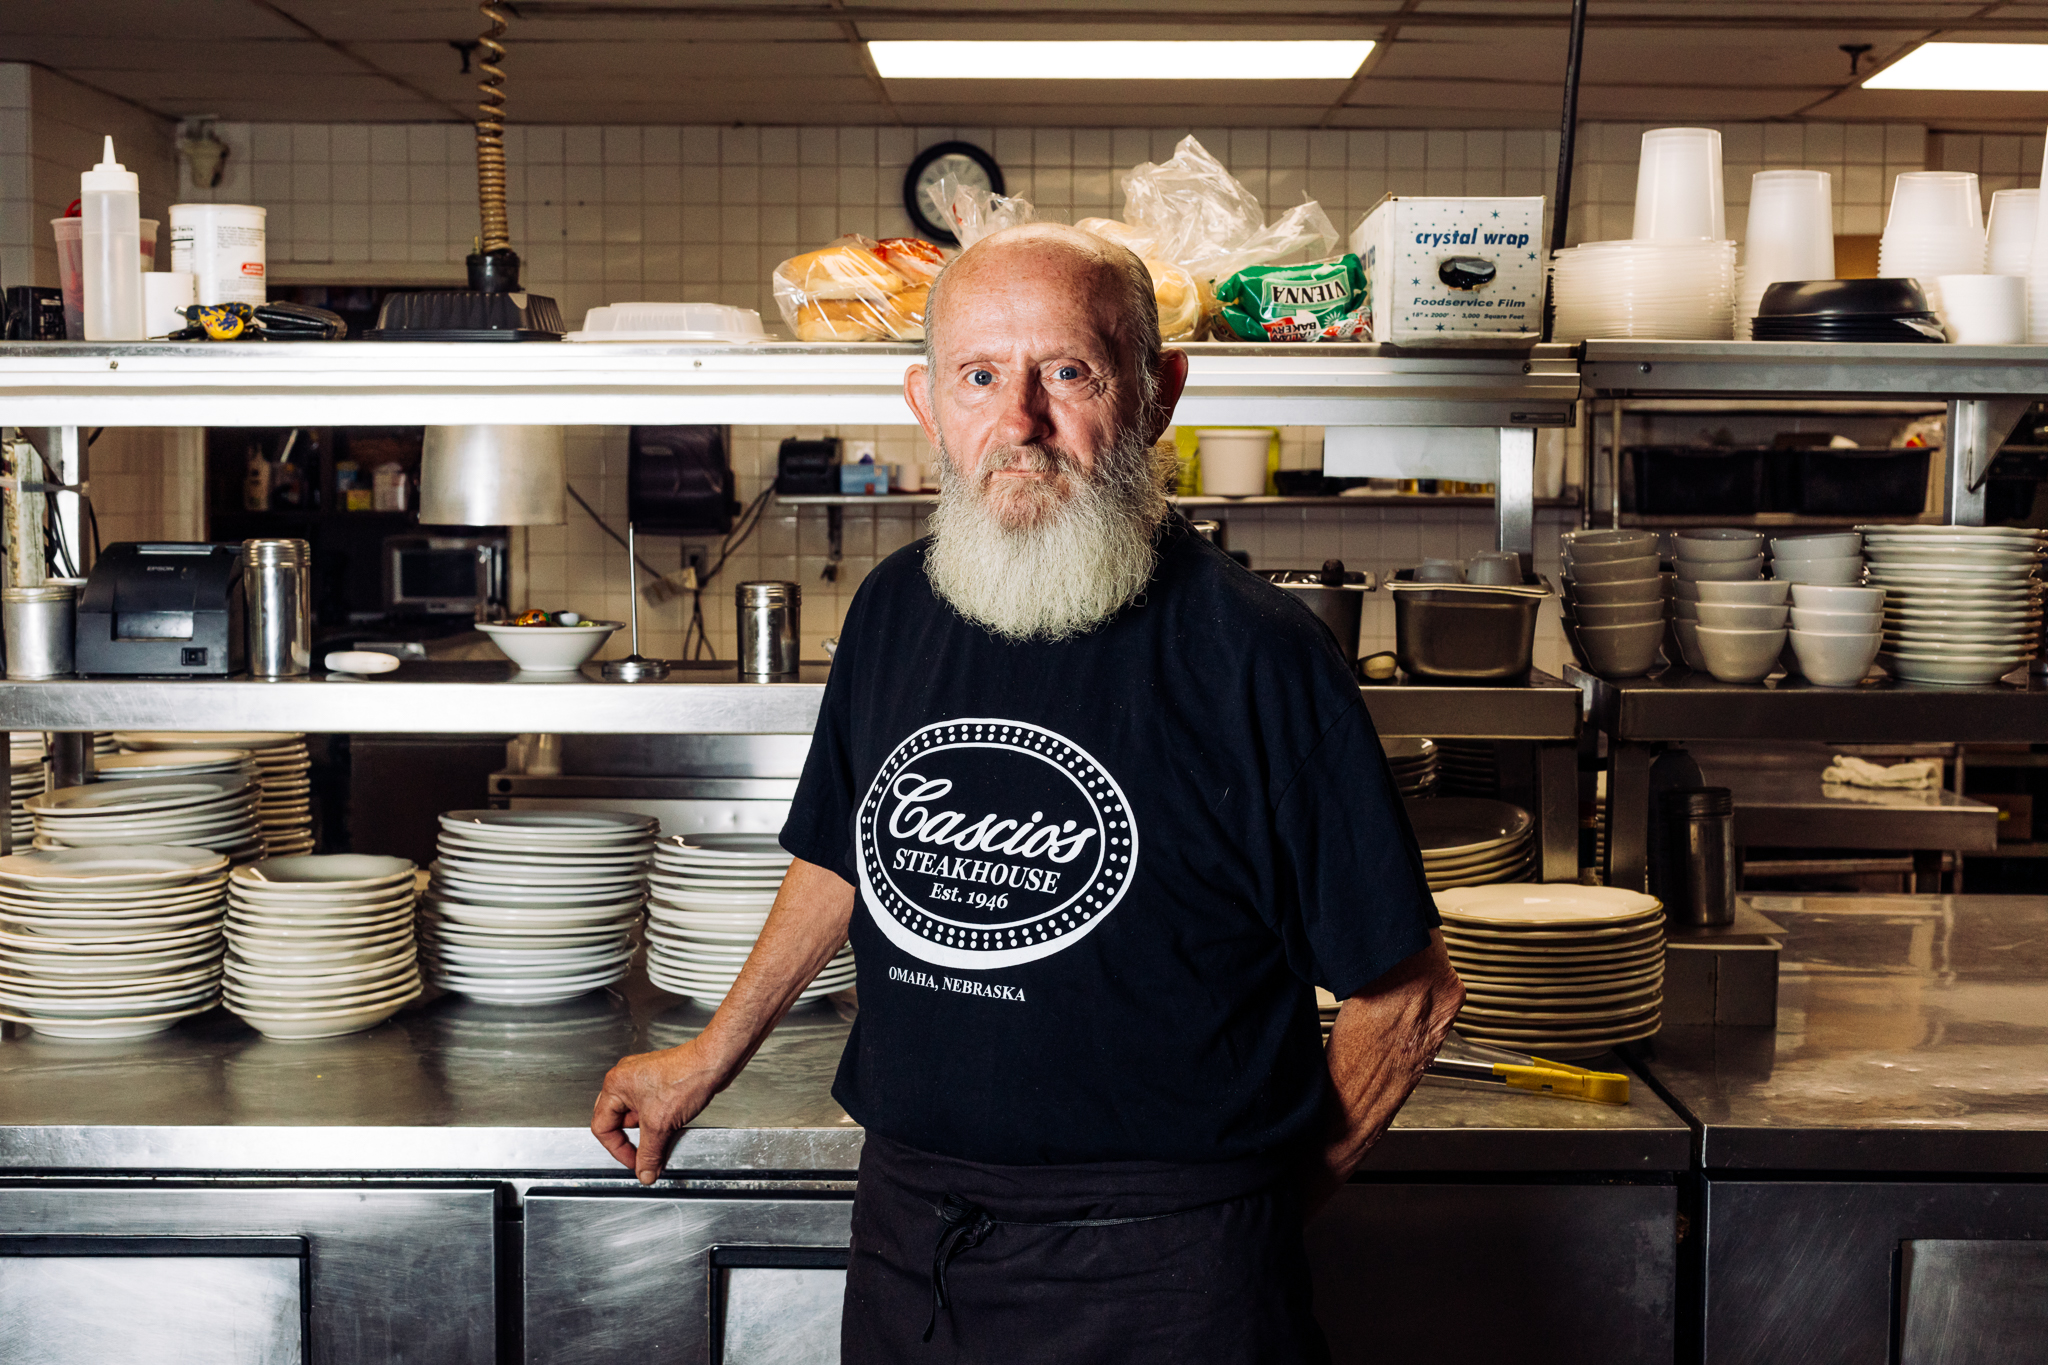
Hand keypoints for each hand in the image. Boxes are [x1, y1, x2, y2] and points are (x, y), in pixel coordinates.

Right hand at [591, 1038, 728, 1183]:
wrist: (713, 1063)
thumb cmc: (686, 1077)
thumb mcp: (660, 1125)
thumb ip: (649, 1154)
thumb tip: (644, 1172)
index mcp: (615, 1085)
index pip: (602, 1127)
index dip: (617, 1149)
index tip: (634, 1161)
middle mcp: (624, 1078)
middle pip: (616, 1120)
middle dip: (630, 1139)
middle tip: (642, 1153)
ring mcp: (641, 1077)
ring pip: (634, 1114)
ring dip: (645, 1130)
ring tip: (661, 1136)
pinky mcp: (657, 1080)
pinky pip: (648, 1107)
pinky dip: (655, 1120)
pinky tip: (668, 1124)